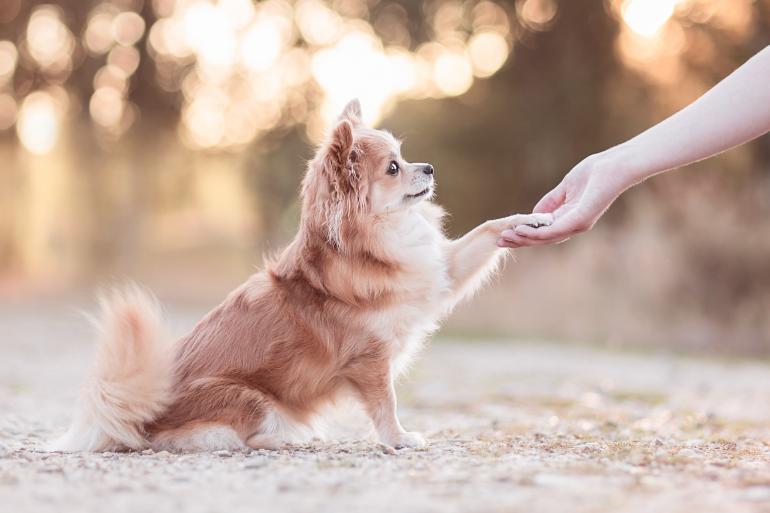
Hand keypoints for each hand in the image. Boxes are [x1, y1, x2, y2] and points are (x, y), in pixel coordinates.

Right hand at [497, 152, 633, 247]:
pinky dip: (536, 232)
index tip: (505, 233)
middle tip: (499, 242)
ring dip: (524, 239)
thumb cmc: (595, 172)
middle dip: (520, 241)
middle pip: (542, 239)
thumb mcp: (566, 187)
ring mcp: (577, 224)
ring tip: (506, 237)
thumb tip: (533, 213)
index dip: (524, 233)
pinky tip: (521, 230)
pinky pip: (554, 230)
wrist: (615, 166)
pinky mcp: (580, 219)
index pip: (543, 231)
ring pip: (546, 238)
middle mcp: (573, 225)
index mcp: (570, 218)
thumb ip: (550, 201)